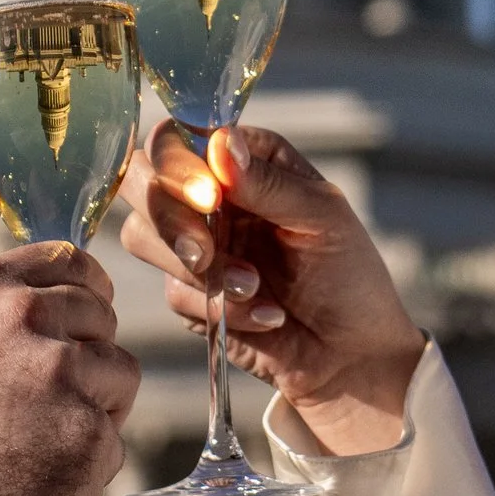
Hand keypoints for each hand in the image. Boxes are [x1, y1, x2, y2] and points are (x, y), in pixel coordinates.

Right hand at [0, 243, 140, 495]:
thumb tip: (29, 303)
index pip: (67, 260)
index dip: (86, 286)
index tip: (91, 306)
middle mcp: (27, 318)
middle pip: (100, 316)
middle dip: (90, 349)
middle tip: (60, 393)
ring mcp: (63, 375)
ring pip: (120, 372)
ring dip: (98, 402)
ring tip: (48, 439)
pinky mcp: (89, 433)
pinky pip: (113, 436)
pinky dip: (90, 458)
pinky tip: (46, 475)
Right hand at [120, 121, 424, 455]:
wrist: (352, 357)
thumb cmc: (350, 276)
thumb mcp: (324, 218)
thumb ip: (269, 182)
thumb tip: (220, 143)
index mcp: (244, 160)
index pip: (179, 137)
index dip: (178, 164)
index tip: (208, 198)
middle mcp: (211, 195)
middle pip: (142, 179)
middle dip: (168, 217)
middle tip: (204, 251)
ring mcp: (194, 243)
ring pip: (142, 236)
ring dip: (197, 268)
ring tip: (255, 288)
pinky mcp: (189, 292)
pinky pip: (172, 292)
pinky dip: (221, 308)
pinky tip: (266, 317)